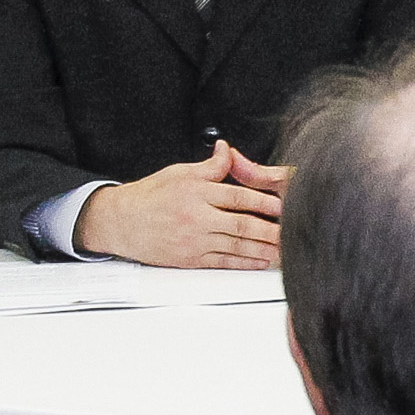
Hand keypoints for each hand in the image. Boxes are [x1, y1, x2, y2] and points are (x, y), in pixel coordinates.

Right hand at [77, 142, 282, 268]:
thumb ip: (210, 167)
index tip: (285, 205)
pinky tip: (261, 261)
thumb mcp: (179, 173)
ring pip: (237, 246)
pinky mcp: (190, 258)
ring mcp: (194, 240)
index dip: (264, 202)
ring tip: (286, 250)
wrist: (120, 223)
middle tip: (295, 232)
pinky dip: (245, 263)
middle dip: (272, 230)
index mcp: (196, 192)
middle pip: (243, 225)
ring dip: (264, 249)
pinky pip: (223, 261)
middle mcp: (197, 217)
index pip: (238, 197)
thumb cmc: (149, 196)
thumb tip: (228, 151)